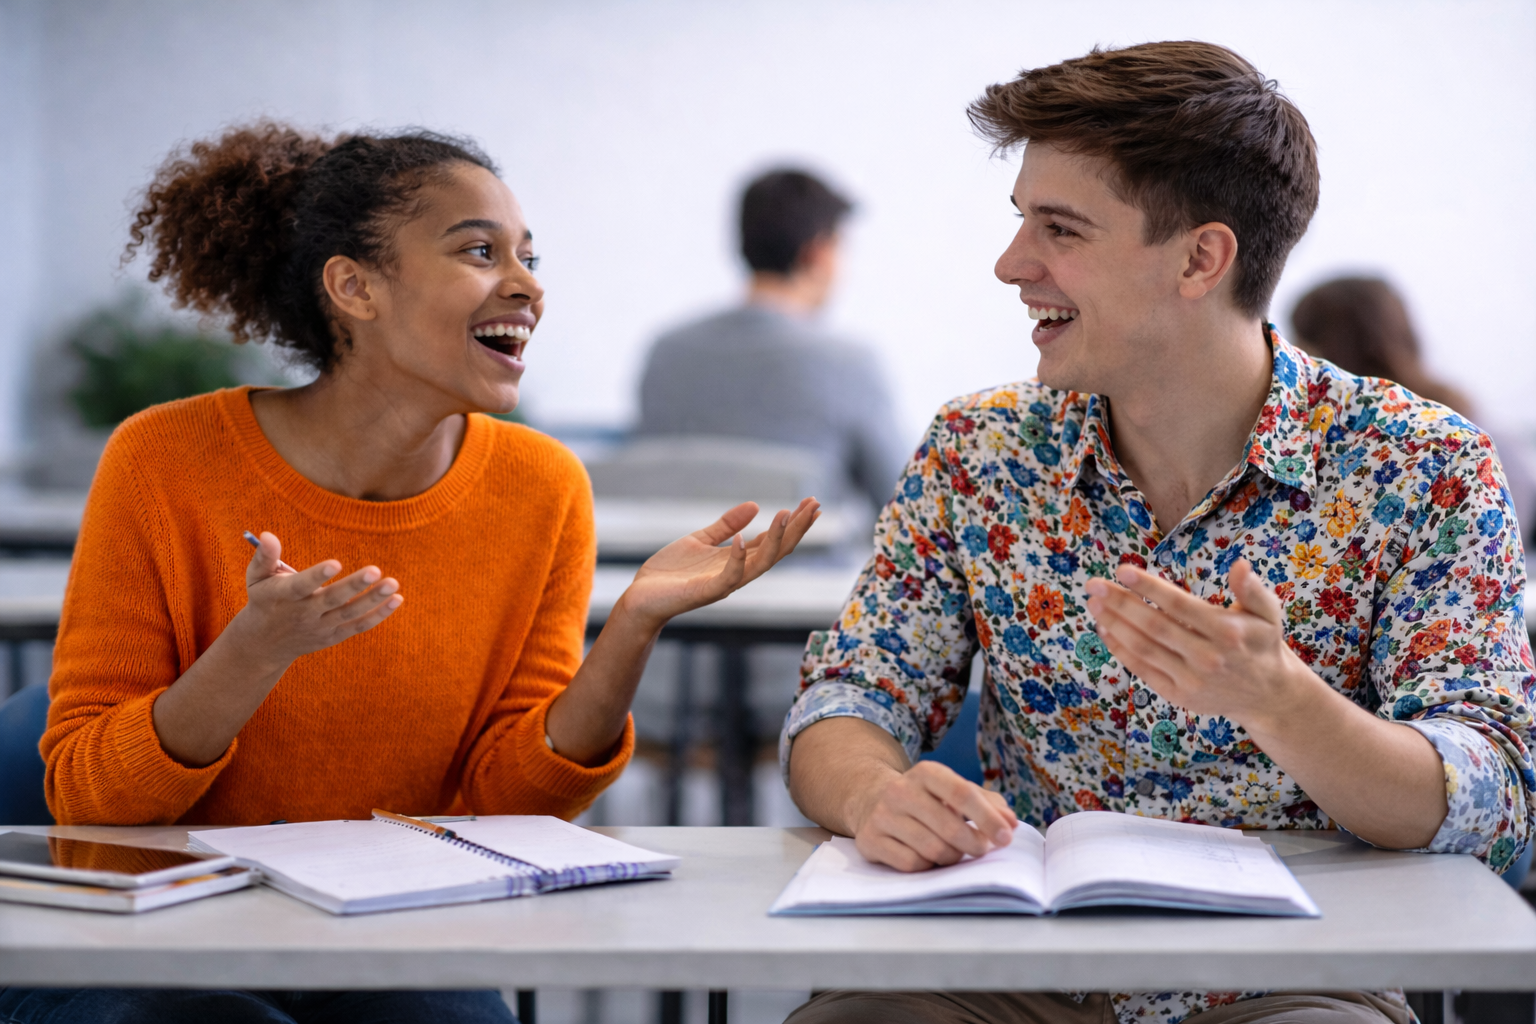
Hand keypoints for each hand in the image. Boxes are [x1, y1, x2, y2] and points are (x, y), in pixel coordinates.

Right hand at [230, 531, 403, 670]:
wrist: (264, 645)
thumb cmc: (264, 600)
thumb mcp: (256, 578)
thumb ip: (265, 556)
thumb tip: (267, 534)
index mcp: (283, 596)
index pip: (301, 586)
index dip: (317, 576)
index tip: (335, 563)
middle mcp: (303, 614)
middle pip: (331, 600)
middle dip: (353, 586)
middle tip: (375, 570)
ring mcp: (320, 627)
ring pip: (349, 614)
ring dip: (373, 599)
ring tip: (393, 583)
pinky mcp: (333, 636)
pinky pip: (359, 626)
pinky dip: (378, 615)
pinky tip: (397, 600)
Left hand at [616, 497, 820, 630]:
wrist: (641, 598)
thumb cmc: (670, 572)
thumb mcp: (700, 540)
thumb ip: (726, 525)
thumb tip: (755, 506)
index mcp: (737, 560)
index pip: (772, 541)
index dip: (792, 523)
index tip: (811, 503)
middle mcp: (737, 573)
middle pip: (776, 551)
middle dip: (796, 529)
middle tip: (814, 505)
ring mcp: (723, 584)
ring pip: (760, 564)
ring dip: (775, 540)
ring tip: (785, 514)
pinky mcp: (705, 592)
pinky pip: (728, 577)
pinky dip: (737, 559)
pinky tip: (742, 539)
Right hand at [851, 761, 1017, 871]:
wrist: (871, 801)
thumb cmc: (926, 800)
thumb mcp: (953, 791)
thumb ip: (987, 803)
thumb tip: (1010, 823)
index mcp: (926, 773)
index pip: (962, 794)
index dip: (988, 818)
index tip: (1006, 837)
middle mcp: (900, 790)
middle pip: (950, 828)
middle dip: (974, 844)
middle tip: (981, 849)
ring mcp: (883, 816)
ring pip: (933, 850)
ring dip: (952, 857)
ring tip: (954, 852)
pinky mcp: (871, 840)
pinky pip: (912, 864)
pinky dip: (927, 866)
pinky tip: (928, 857)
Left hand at [1083, 558, 1315, 728]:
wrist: (1268, 695)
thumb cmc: (1261, 643)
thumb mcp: (1268, 613)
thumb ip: (1253, 589)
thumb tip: (1239, 565)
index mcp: (1227, 632)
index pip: (1179, 606)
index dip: (1149, 588)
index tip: (1122, 570)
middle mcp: (1207, 657)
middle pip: (1154, 626)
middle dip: (1120, 603)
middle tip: (1094, 584)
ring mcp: (1191, 679)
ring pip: (1144, 648)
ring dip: (1114, 624)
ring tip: (1093, 603)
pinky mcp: (1178, 695)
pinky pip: (1142, 669)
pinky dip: (1120, 650)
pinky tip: (1104, 629)